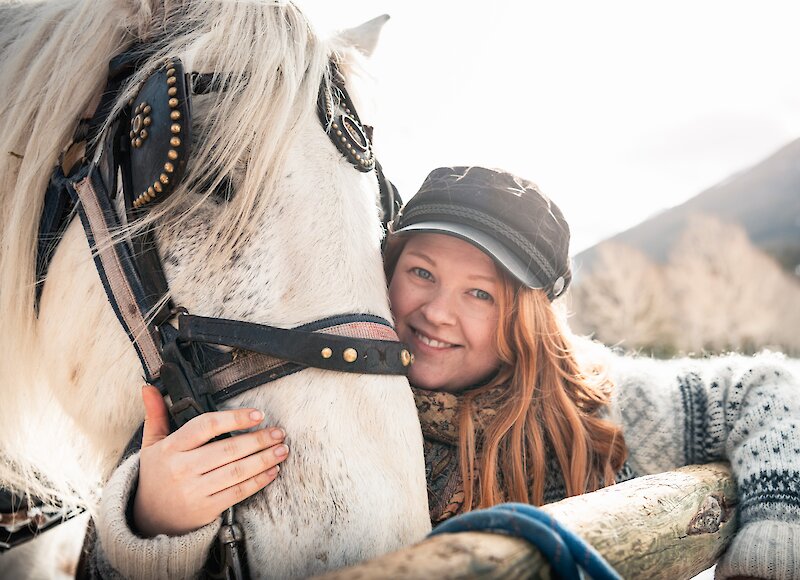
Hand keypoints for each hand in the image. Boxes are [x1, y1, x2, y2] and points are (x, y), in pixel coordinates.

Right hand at [132, 385, 288, 536]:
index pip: (205, 426)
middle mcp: (182, 468)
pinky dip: (258, 481)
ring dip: (264, 459)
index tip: (257, 414)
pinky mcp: (206, 508)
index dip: (234, 418)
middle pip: (227, 450)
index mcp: (171, 448)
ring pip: (237, 471)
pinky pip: (238, 492)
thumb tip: (149, 388)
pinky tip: (272, 471)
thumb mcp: (151, 444)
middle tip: (279, 432)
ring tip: (282, 449)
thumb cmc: (156, 475)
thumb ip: (155, 415)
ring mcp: (195, 490)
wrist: (149, 518)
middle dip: (258, 440)